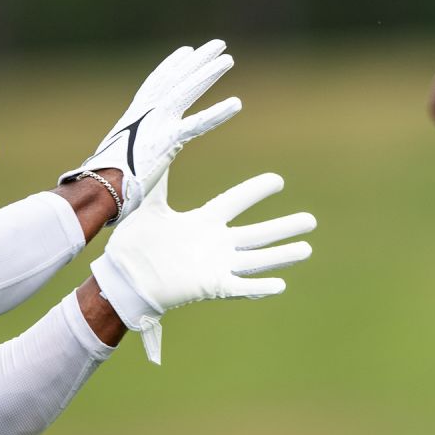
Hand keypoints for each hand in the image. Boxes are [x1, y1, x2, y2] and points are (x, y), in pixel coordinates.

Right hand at [61, 40, 240, 222]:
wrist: (96, 190)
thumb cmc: (102, 183)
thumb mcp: (117, 159)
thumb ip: (129, 154)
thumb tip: (125, 164)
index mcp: (133, 118)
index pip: (155, 83)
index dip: (172, 65)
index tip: (187, 51)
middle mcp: (145, 114)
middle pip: (174, 78)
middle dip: (197, 59)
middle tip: (217, 44)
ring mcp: (155, 125)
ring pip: (186, 91)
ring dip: (208, 73)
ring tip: (228, 58)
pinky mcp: (166, 141)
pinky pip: (197, 124)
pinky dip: (217, 113)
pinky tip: (236, 104)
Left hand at [90, 171, 315, 363]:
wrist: (124, 277)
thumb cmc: (134, 243)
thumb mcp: (149, 206)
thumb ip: (158, 179)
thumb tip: (157, 146)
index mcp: (203, 222)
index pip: (235, 202)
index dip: (256, 191)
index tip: (278, 180)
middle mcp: (215, 244)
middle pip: (257, 233)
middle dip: (284, 227)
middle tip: (311, 221)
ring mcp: (216, 266)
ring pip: (256, 259)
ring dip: (281, 256)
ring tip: (306, 249)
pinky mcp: (210, 287)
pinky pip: (239, 287)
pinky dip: (259, 287)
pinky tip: (280, 285)